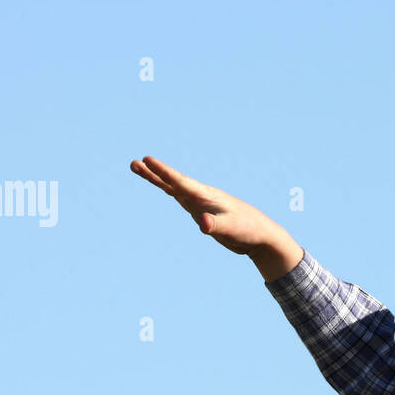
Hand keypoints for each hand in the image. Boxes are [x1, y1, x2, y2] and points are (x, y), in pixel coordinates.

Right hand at [129, 155, 278, 254]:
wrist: (260, 234)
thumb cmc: (248, 229)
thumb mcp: (231, 229)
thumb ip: (216, 225)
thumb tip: (203, 223)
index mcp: (207, 196)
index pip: (181, 182)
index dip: (164, 172)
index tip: (147, 159)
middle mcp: (202, 196)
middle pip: (173, 182)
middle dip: (154, 173)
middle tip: (135, 163)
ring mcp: (201, 203)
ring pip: (175, 188)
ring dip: (158, 179)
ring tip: (139, 168)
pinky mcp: (202, 212)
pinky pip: (181, 198)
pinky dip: (170, 190)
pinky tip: (164, 187)